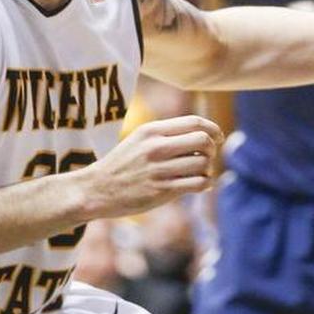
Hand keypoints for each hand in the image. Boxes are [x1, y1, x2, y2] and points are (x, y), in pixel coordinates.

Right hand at [77, 115, 222, 219]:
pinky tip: (199, 184)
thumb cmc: (123, 164)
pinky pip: (198, 184)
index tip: (217, 137)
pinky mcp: (161, 190)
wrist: (97, 189)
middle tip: (206, 157)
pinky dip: (205, 184)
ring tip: (200, 173)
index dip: (213, 129)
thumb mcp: (139, 139)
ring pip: (203, 163)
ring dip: (208, 169)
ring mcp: (158, 169)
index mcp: (151, 130)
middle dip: (212, 149)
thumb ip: (167, 135)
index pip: (194, 122)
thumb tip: (204, 135)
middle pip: (203, 141)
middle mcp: (156, 147)